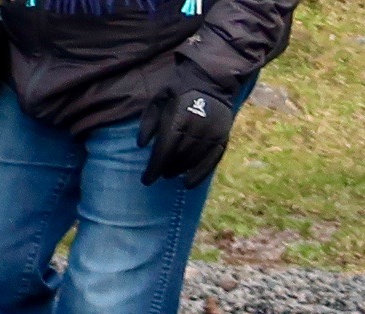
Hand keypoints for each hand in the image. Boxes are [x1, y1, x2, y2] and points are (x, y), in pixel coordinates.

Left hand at [139, 64, 236, 188]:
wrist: (211, 80)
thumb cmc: (179, 91)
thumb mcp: (158, 100)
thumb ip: (148, 122)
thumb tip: (141, 145)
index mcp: (179, 117)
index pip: (165, 149)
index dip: (154, 167)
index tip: (146, 180)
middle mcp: (198, 126)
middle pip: (179, 156)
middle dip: (167, 168)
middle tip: (160, 172)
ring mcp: (213, 131)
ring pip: (194, 159)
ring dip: (181, 170)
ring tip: (171, 173)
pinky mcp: (223, 135)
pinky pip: (213, 159)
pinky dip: (200, 173)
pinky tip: (189, 183)